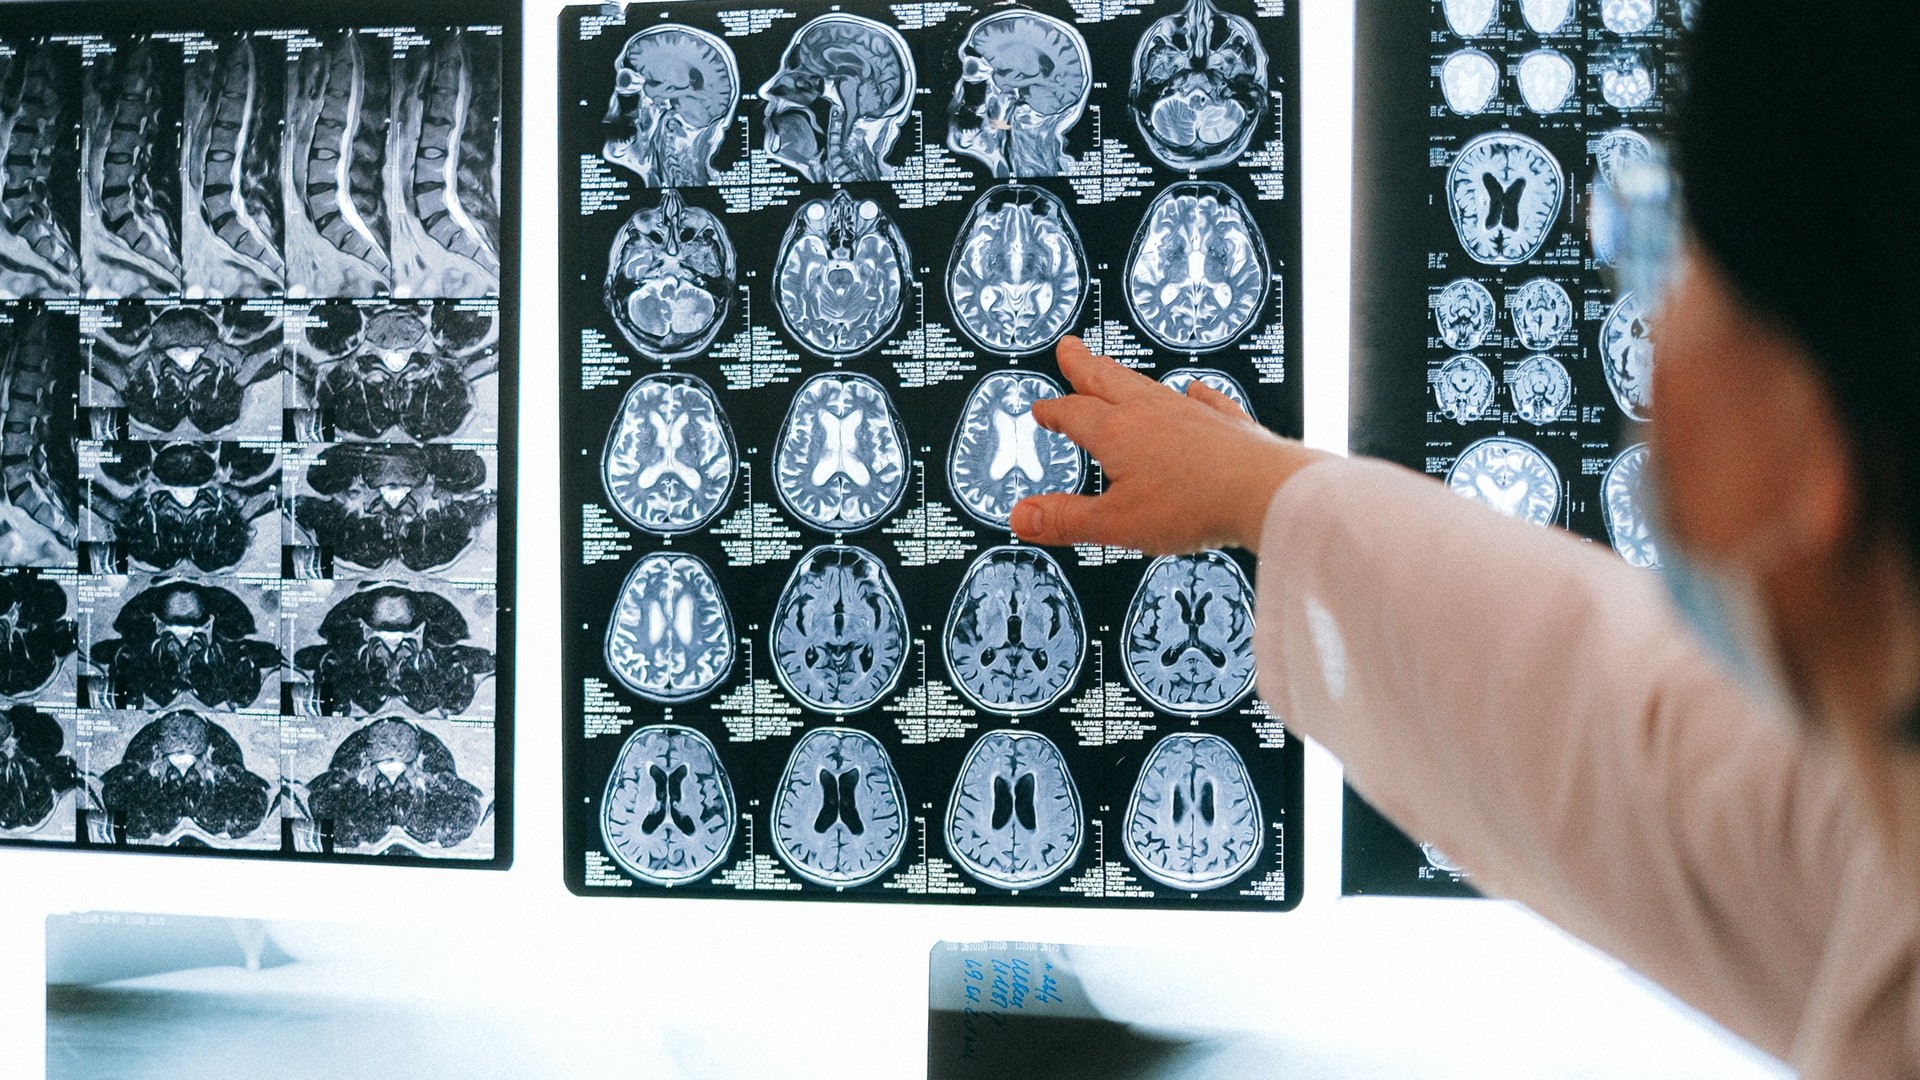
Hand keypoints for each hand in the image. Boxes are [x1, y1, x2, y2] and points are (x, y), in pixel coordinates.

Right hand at [1010, 337, 1327, 554]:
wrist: (1264, 491)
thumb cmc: (1195, 504)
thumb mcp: (1116, 523)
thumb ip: (1067, 519)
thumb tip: (1022, 516)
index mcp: (1118, 433)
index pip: (1074, 414)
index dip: (1054, 411)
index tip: (1041, 409)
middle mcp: (1152, 413)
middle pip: (1108, 381)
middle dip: (1084, 367)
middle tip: (1070, 349)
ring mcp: (1192, 413)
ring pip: (1149, 385)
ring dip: (1126, 376)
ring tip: (1116, 368)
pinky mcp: (1227, 423)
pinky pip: (1205, 399)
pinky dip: (1194, 394)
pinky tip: (1195, 390)